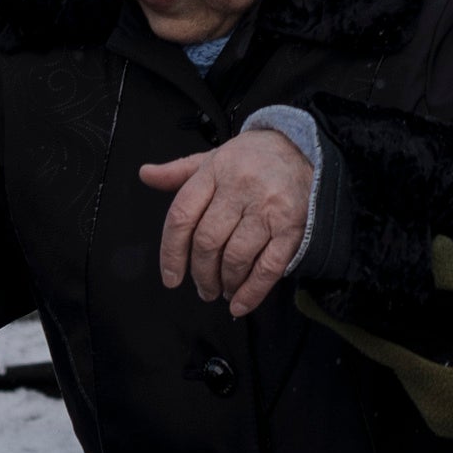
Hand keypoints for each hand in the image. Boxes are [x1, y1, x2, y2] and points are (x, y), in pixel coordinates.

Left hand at [140, 127, 318, 316]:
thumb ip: (180, 172)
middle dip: (201, 274)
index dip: (171, 252)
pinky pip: (268, 266)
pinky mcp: (292, 226)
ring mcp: (267, 208)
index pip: (181, 216)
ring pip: (235, 257)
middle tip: (203, 289)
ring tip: (224, 291)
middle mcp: (240, 188)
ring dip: (225, 283)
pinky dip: (252, 292)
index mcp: (215, 170)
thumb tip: (146, 174)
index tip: (171, 277)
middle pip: (207, 242)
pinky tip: (241, 304)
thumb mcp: (215, 157)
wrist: (307, 148)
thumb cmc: (255, 158)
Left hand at [308, 236, 452, 449]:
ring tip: (427, 306)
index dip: (334, 307)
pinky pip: (430, 379)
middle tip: (370, 282)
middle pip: (386, 345)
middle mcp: (422, 392)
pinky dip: (433, 357)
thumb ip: (451, 271)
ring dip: (412, 336)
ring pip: (410, 361)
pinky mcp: (452, 420)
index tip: (310, 285)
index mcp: (427, 361)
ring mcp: (437, 411)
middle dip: (379, 316)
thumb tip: (416, 244)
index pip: (362, 330)